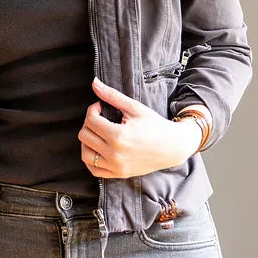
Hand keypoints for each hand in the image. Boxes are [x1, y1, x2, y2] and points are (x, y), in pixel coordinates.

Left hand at [77, 77, 201, 177]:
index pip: (90, 120)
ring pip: (85, 154)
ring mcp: (116, 167)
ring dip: (87, 141)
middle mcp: (114, 154)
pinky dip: (91, 158)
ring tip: (98, 133)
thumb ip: (112, 95)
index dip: (93, 109)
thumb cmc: (155, 125)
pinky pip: (94, 169)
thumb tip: (94, 83)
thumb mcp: (134, 108)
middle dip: (89, 123)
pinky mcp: (118, 174)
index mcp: (118, 136)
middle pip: (84, 136)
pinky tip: (98, 148)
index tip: (101, 107)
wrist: (172, 146)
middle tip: (101, 118)